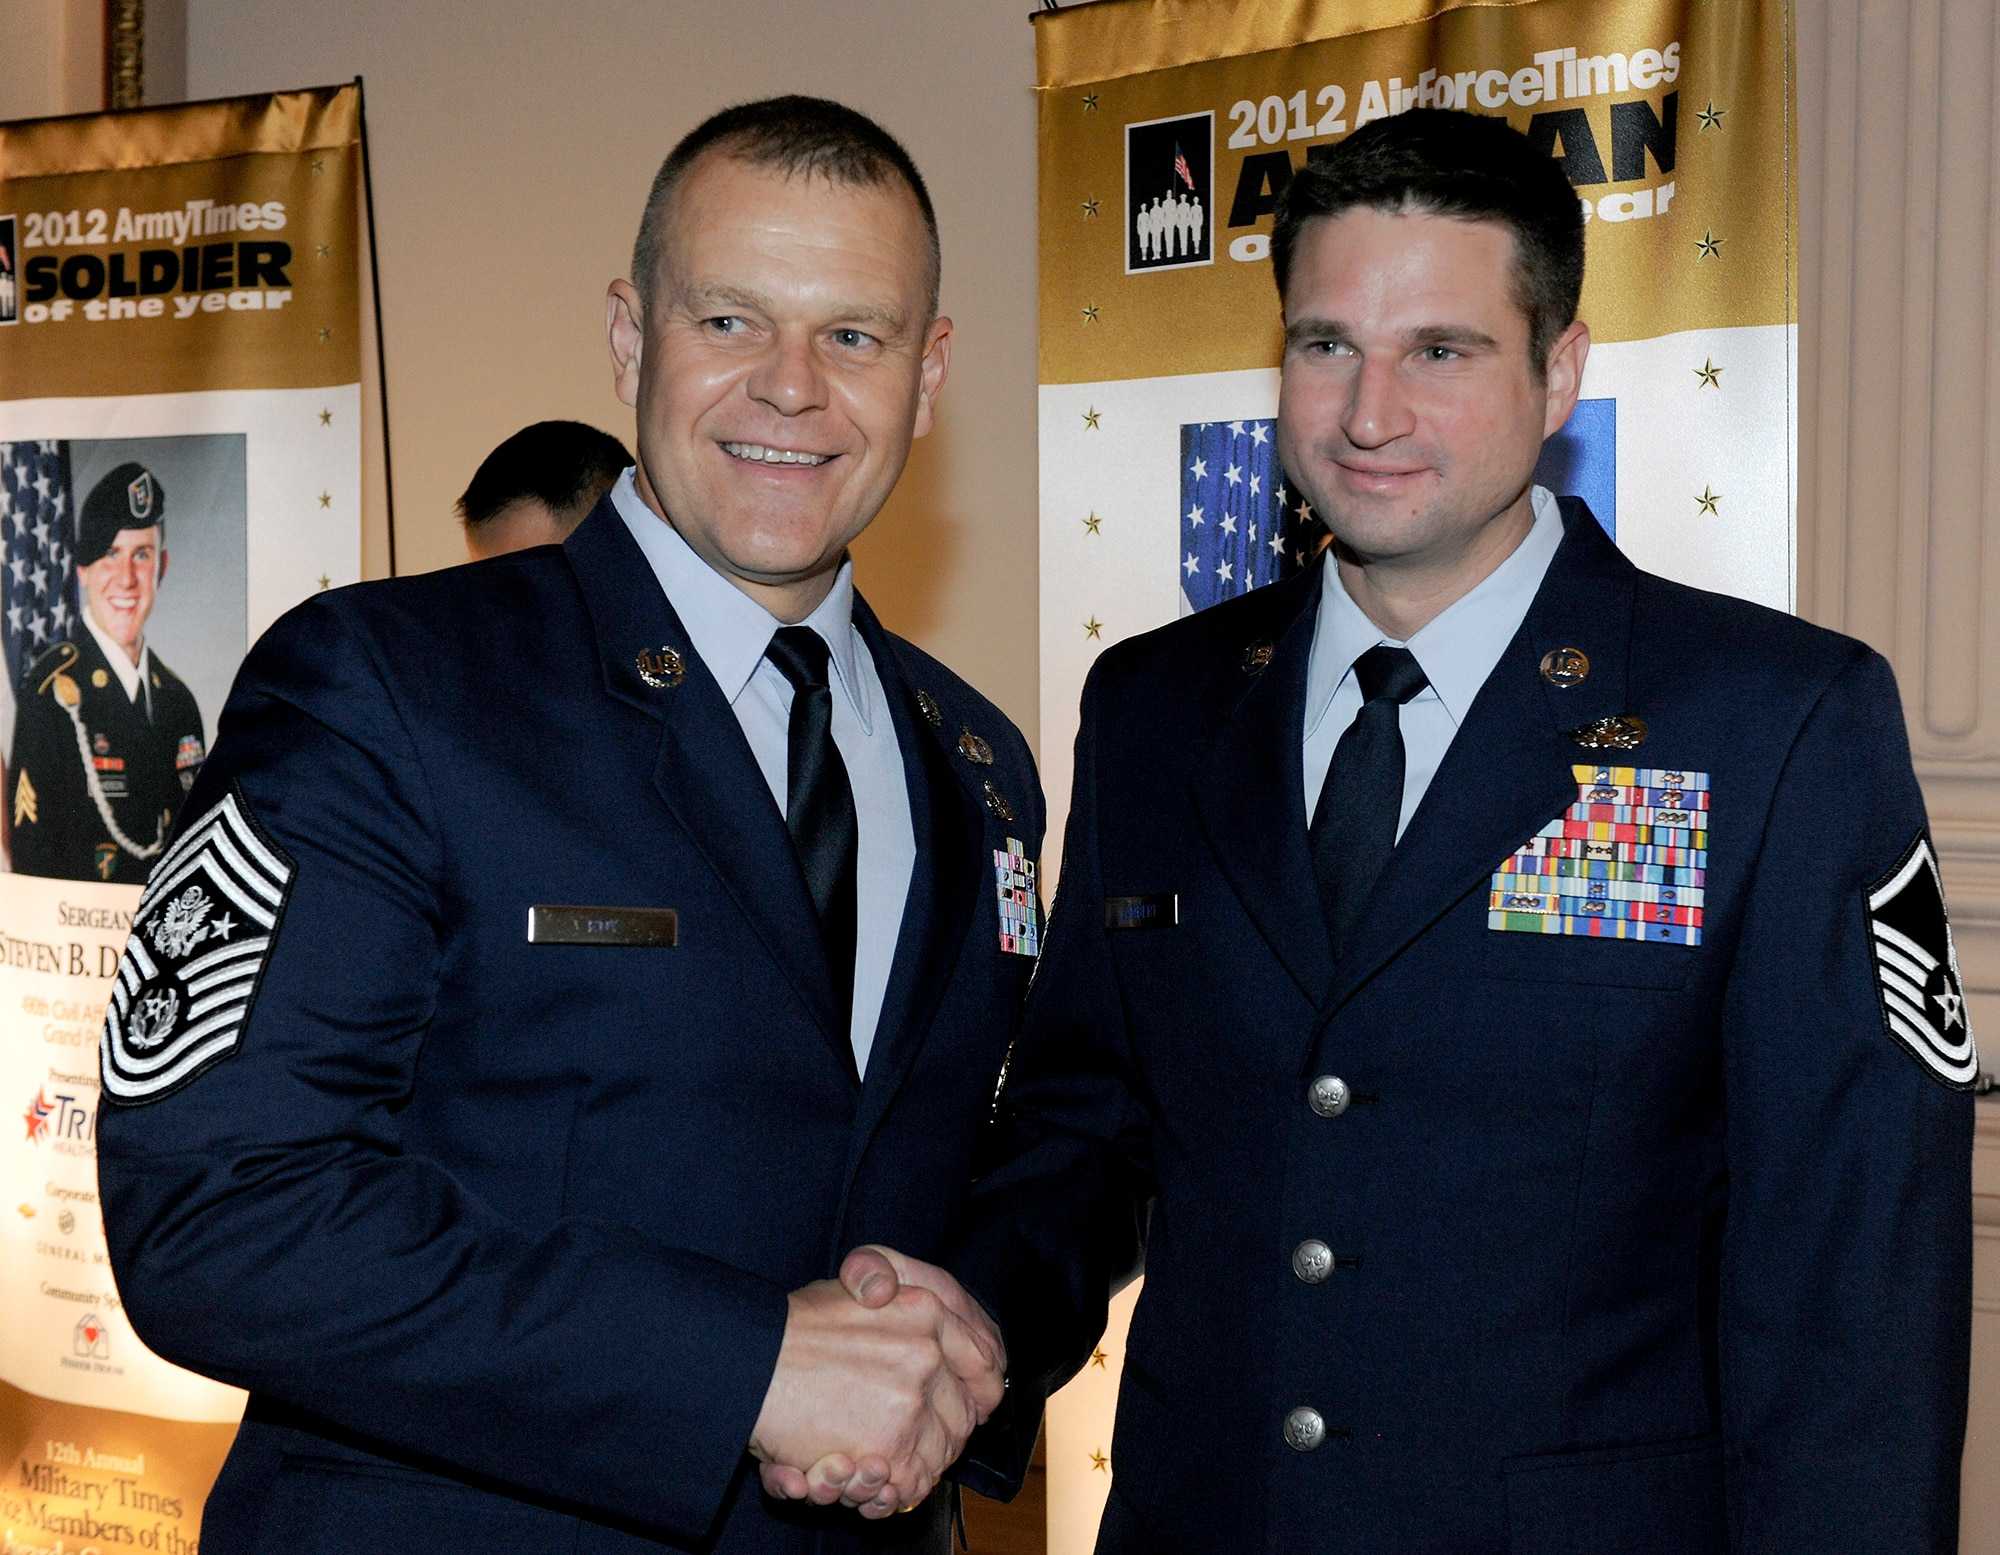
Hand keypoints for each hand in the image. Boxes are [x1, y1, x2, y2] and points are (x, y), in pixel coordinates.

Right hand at [757, 1247, 1005, 1514]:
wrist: (749, 1367)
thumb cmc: (792, 1329)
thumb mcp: (852, 1286)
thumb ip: (890, 1290)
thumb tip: (912, 1307)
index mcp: (925, 1310)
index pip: (983, 1360)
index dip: (981, 1390)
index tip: (974, 1407)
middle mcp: (927, 1354)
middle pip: (965, 1414)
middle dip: (948, 1436)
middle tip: (919, 1446)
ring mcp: (911, 1403)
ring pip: (942, 1453)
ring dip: (921, 1466)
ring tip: (890, 1469)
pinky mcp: (890, 1449)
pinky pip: (913, 1482)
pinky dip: (899, 1491)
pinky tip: (877, 1484)